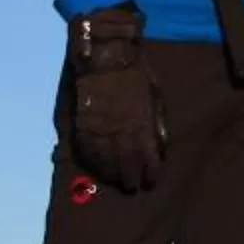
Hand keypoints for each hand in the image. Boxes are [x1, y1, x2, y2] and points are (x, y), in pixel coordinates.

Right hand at [65, 6, 165, 191]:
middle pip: (126, 165)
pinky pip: (87, 150)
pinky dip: (92, 162)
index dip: (149, 174)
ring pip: (106, 161)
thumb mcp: (156, 97)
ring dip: (111, 174)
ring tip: (115, 181)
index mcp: (142, 125)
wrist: (107, 55)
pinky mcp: (83, 124)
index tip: (150, 182)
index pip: (148, 159)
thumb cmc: (136, 73)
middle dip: (130, 179)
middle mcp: (122, 132)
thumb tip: (161, 149)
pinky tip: (96, 168)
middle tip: (131, 187)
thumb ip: (158, 125)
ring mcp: (100, 130)